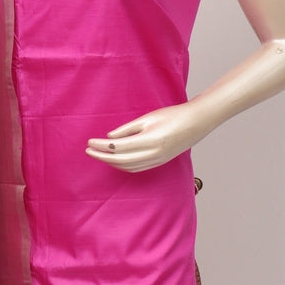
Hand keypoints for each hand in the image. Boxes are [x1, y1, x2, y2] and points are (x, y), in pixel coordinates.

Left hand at [86, 102, 209, 171]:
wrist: (196, 123)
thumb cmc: (172, 115)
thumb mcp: (148, 118)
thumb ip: (128, 129)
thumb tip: (110, 138)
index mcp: (149, 141)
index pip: (118, 147)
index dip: (101, 147)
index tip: (90, 142)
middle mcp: (152, 154)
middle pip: (120, 160)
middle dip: (102, 157)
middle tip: (89, 151)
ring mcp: (157, 160)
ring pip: (128, 167)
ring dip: (112, 163)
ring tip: (99, 155)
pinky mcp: (159, 162)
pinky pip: (137, 168)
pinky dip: (123, 166)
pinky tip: (115, 160)